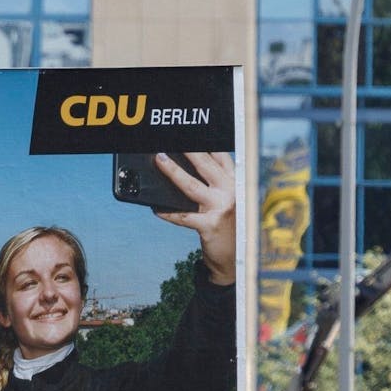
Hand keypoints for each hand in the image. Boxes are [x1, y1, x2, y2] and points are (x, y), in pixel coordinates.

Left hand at [154, 152, 236, 284]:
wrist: (235, 258)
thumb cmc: (228, 226)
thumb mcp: (228, 201)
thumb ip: (215, 184)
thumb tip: (184, 166)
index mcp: (236, 183)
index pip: (221, 157)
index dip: (206, 143)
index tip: (190, 133)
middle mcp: (231, 192)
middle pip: (205, 165)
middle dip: (188, 150)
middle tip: (170, 140)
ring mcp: (221, 208)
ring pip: (191, 186)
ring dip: (173, 171)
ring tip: (160, 160)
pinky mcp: (210, 226)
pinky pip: (182, 216)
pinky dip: (167, 212)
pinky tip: (155, 207)